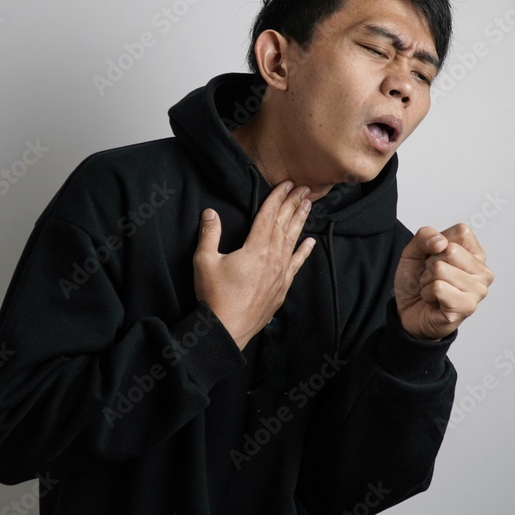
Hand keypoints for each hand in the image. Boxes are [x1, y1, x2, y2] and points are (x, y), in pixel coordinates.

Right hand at [193, 181, 315, 349]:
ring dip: (301, 221)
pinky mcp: (282, 288)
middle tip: (304, 188)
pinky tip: (310, 242)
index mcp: (255, 249)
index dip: (277, 198)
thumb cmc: (214, 296)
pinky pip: (296, 264)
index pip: (268, 216)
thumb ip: (209, 234)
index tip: (286, 184)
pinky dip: (304, 252)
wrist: (227, 329)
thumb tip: (210, 213)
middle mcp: (272, 258)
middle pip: (285, 225)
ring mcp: (280, 274)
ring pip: (293, 241)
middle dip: (294, 204)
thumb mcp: (204, 261)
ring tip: (308, 205)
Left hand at [394, 224, 493, 339]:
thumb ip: (425, 236)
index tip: (435, 258)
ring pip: (441, 269)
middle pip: (449, 250)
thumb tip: (441, 242)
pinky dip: (427, 292)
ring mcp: (478, 291)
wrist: (406, 311)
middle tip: (432, 278)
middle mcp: (483, 272)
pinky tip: (433, 300)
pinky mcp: (466, 307)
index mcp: (476, 254)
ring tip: (432, 289)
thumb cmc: (416, 281)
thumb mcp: (414, 250)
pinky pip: (438, 287)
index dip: (438, 243)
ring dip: (427, 280)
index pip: (462, 232)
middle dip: (430, 264)